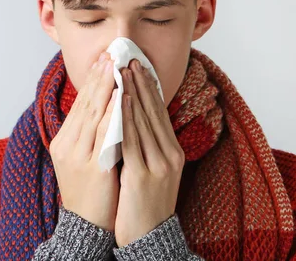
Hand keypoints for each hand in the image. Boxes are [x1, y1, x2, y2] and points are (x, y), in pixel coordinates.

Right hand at [49, 52, 118, 231]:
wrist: (86, 225)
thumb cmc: (90, 191)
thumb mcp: (82, 158)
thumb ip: (89, 133)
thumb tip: (103, 107)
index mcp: (63, 141)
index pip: (79, 104)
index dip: (92, 80)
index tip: (103, 59)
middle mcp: (67, 145)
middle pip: (85, 103)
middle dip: (98, 76)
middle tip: (110, 53)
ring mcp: (78, 156)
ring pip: (93, 114)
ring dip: (106, 87)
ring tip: (115, 66)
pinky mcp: (93, 167)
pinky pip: (104, 133)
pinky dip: (113, 112)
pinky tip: (122, 97)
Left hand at [114, 60, 185, 246]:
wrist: (149, 238)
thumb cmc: (146, 204)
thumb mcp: (156, 171)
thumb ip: (150, 146)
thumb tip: (138, 120)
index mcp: (173, 152)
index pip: (160, 112)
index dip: (150, 87)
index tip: (140, 65)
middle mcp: (169, 154)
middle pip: (154, 111)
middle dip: (141, 82)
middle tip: (131, 57)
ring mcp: (158, 164)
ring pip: (144, 120)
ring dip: (133, 92)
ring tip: (124, 69)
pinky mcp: (142, 175)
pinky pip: (132, 140)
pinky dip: (127, 117)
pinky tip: (122, 99)